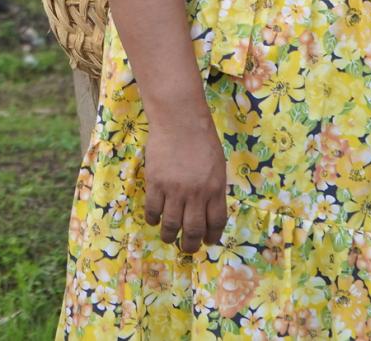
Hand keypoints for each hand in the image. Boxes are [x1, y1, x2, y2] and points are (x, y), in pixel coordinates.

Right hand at [142, 116, 227, 254]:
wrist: (179, 120)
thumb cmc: (202, 139)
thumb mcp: (217, 166)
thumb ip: (214, 188)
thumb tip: (208, 208)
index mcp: (215, 190)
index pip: (215, 222)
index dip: (211, 236)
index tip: (207, 242)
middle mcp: (196, 194)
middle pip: (193, 229)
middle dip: (190, 244)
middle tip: (186, 249)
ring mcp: (174, 189)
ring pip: (171, 224)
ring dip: (169, 235)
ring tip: (168, 238)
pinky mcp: (155, 182)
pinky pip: (153, 208)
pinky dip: (153, 218)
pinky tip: (153, 220)